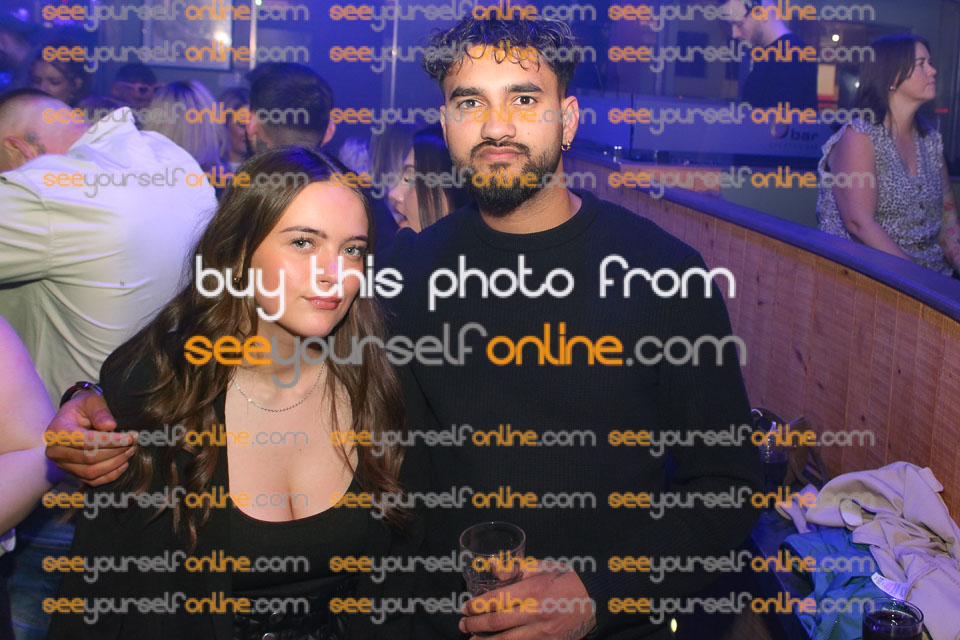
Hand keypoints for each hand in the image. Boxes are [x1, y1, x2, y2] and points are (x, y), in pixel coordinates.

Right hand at [44, 391, 135, 485]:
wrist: (74, 418)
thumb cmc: (84, 408)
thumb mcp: (91, 401)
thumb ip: (100, 412)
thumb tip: (110, 426)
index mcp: (57, 431)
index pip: (84, 441)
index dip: (109, 441)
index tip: (130, 437)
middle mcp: (55, 452)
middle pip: (89, 458)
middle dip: (116, 451)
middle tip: (134, 442)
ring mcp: (63, 465)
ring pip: (91, 472)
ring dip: (116, 463)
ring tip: (131, 450)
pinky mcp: (73, 474)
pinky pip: (93, 481)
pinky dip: (111, 475)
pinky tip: (123, 463)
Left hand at [460, 560, 596, 638]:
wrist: (595, 600)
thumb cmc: (566, 580)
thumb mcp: (542, 568)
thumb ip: (516, 570)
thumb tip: (493, 568)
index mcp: (533, 589)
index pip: (498, 599)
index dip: (477, 606)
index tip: (465, 608)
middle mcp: (536, 612)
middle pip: (498, 622)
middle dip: (476, 625)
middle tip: (463, 624)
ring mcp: (543, 631)